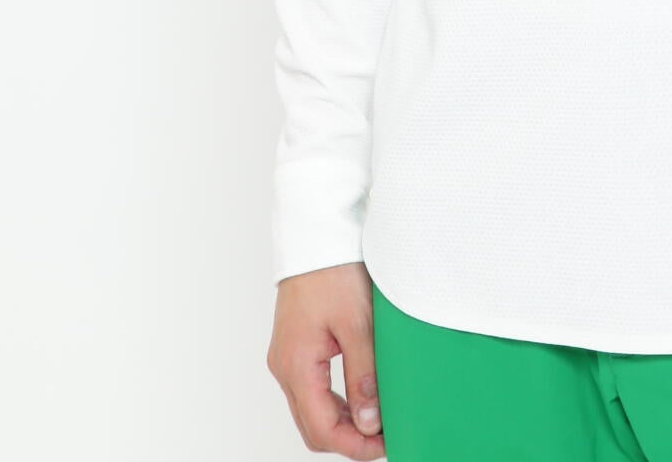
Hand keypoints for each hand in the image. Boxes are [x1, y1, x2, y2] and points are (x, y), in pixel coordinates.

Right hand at [267, 261, 384, 456]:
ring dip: (343, 421)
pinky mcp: (296, 345)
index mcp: (296, 364)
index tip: (386, 446)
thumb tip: (370, 423)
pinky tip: (361, 395)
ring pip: (312, 409)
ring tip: (380, 418)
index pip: (322, 428)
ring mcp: (288, 355)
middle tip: (386, 437)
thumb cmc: (334, 269)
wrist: (316, 230)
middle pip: (313, 426)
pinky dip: (336, 400)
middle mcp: (285, 365)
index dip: (355, 445)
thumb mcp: (357, 323)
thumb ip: (363, 375)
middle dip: (349, 438)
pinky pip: (312, 388)